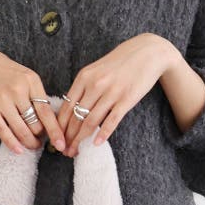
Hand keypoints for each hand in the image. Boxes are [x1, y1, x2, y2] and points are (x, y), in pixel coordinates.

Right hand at [0, 45, 65, 154]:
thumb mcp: (25, 76)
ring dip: (29, 142)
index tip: (61, 144)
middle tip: (41, 140)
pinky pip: (3, 131)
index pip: (47, 112)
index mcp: (31, 80)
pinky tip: (19, 150)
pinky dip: (12, 143)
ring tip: (32, 145)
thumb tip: (51, 121)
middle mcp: (18, 89)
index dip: (55, 131)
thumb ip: (37, 95)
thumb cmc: (5, 72)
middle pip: (35, 124)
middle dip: (40, 137)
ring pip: (21, 130)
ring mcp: (2, 99)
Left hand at [57, 34, 178, 156]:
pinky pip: (111, 120)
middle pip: (76, 117)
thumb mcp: (96, 69)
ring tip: (76, 152)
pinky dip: (103, 134)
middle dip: (68, 137)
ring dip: (81, 139)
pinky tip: (96, 144)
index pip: (66, 107)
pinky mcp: (127, 99)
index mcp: (84, 77)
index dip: (59, 126)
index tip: (56, 139)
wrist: (148, 52)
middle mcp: (95, 85)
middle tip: (64, 151)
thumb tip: (71, 108)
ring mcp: (111, 92)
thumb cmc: (121, 62)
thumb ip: (84, 87)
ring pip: (90, 121)